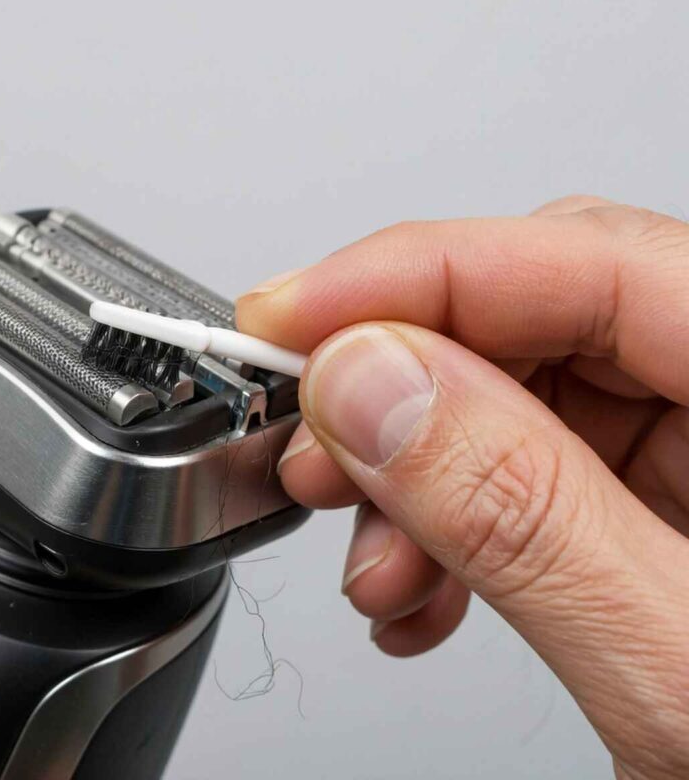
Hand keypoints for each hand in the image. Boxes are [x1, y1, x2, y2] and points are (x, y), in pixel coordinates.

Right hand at [237, 196, 688, 779]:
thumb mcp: (685, 675)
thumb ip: (522, 510)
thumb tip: (369, 383)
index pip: (583, 258)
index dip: (409, 274)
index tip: (284, 318)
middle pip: (542, 312)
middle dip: (400, 378)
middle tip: (312, 439)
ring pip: (518, 386)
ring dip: (413, 466)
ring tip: (372, 555)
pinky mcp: (669, 497)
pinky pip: (530, 459)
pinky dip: (450, 515)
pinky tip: (419, 583)